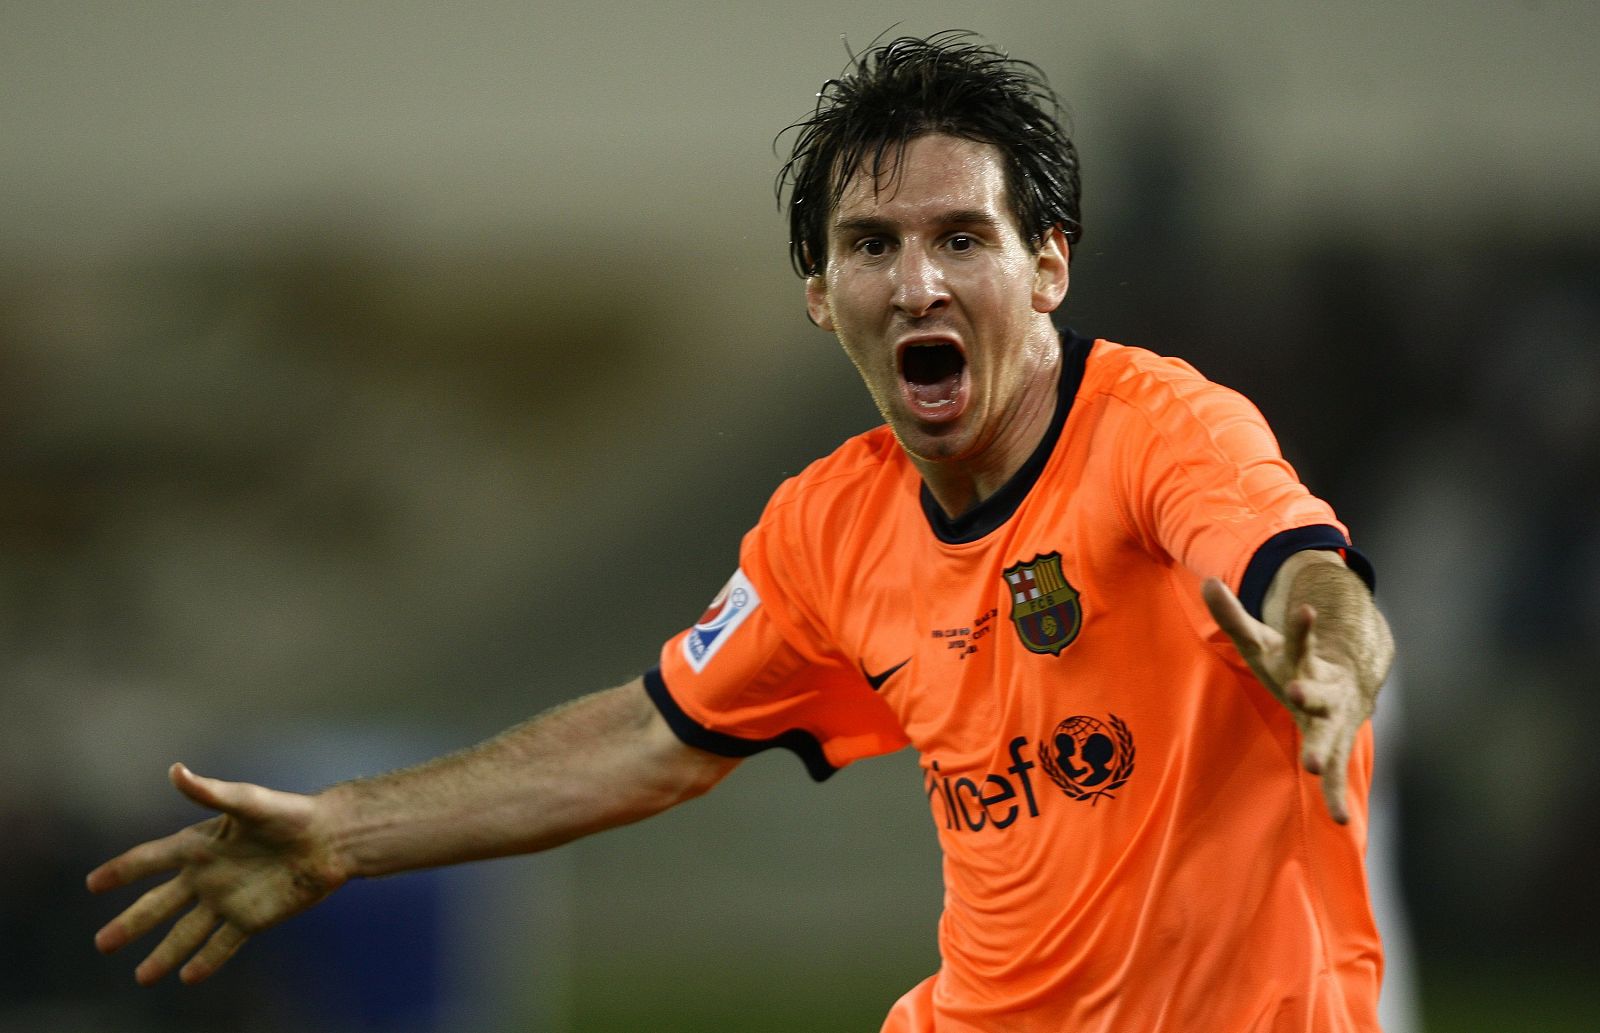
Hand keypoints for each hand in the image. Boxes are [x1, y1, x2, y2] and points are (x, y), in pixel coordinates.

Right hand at [87, 763, 348, 984]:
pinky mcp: (253, 918)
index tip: (93, 883)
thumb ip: (210, 791)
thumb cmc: (290, 813)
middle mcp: (209, 875)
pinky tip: (188, 977)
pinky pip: (224, 944)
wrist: (332, 839)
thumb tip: (175, 770)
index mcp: (202, 845)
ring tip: (141, 977)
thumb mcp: (247, 801)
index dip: (122, 870)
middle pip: (160, 904)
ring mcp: (229, 899)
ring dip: (163, 954)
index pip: (151, 859)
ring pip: (187, 932)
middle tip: (102, 944)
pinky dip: (207, 961)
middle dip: (131, 924)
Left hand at [1201, 577, 1373, 823]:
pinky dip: (1334, 794)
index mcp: (1303, 661)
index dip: (1302, 626)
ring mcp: (1331, 721)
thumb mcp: (1259, 639)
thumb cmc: (1290, 661)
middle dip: (1311, 692)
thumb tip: (1207, 581)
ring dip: (1321, 750)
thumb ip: (1232, 615)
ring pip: (1329, 736)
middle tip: (1299, 690)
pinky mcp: (1334, 745)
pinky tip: (1338, 819)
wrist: (1348, 680)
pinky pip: (1335, 774)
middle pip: (1319, 692)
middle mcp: (1323, 691)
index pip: (1301, 640)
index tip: (1305, 608)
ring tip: (1311, 765)